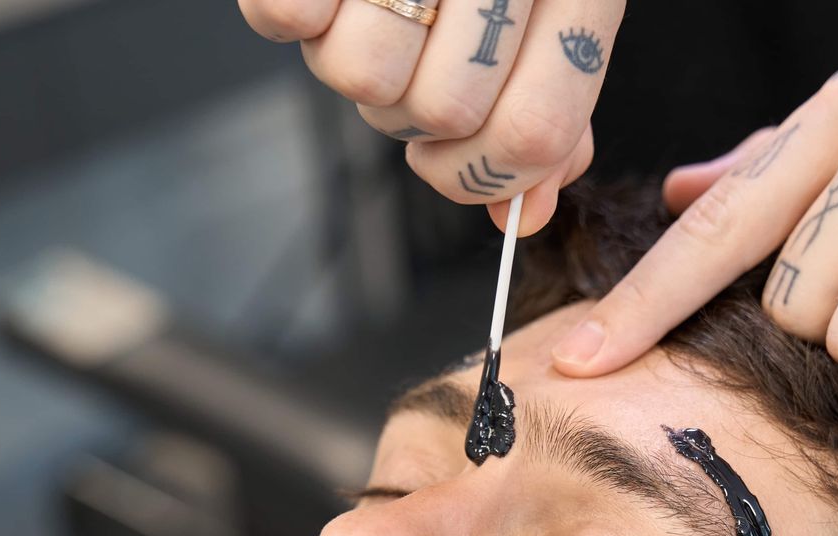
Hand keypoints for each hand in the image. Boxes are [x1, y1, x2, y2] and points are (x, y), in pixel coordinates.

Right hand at [240, 0, 621, 233]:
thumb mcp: (555, 0)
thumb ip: (553, 107)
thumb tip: (527, 212)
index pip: (532, 136)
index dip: (490, 177)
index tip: (465, 163)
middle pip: (439, 115)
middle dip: (418, 111)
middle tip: (418, 57)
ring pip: (362, 80)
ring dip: (358, 60)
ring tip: (375, 5)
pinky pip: (283, 19)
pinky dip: (294, 10)